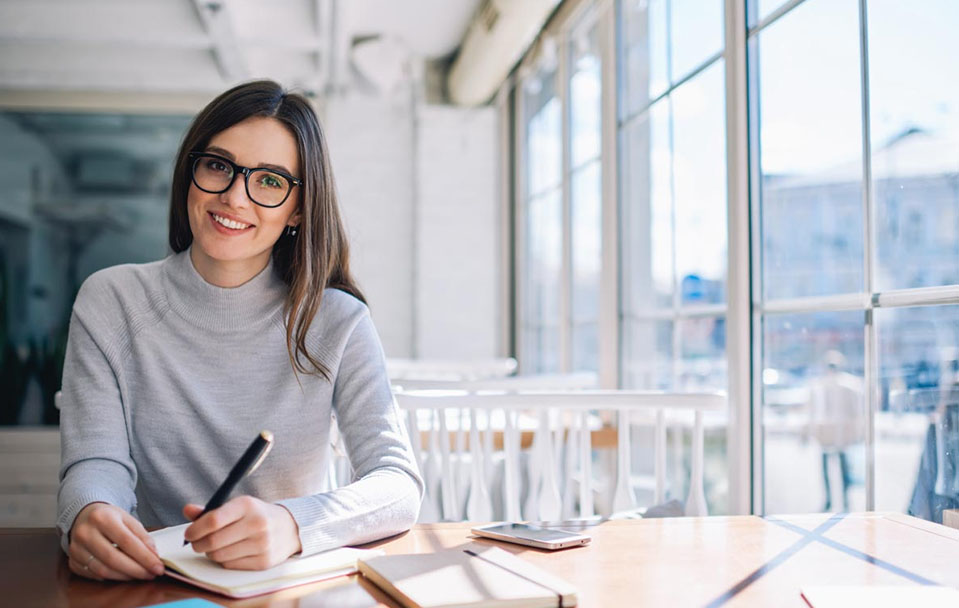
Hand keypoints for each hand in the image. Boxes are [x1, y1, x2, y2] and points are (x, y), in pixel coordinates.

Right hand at [68, 502, 164, 580]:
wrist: (83, 515)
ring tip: (140, 575)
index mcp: (102, 518)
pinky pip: (93, 575)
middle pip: (113, 558)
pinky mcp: (72, 561)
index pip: (127, 542)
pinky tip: (123, 574)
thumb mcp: (127, 518)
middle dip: (136, 570)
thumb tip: (153, 555)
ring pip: (102, 570)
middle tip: (151, 574)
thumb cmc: (109, 517)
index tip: (158, 567)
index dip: (144, 557)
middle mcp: (85, 533)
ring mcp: (76, 548)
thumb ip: (142, 535)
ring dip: (125, 576)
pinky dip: (110, 577)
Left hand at [182, 496, 301, 569]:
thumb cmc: (256, 516)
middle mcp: (256, 524)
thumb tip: (187, 510)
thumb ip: (211, 511)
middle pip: (213, 541)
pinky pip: (230, 565)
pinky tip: (230, 552)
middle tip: (197, 543)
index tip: (189, 533)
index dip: (195, 529)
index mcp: (247, 505)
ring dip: (210, 553)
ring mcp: (262, 544)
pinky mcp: (263, 561)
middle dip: (198, 544)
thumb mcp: (237, 507)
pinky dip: (224, 561)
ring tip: (215, 546)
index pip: (213, 520)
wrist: (289, 528)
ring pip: (219, 556)